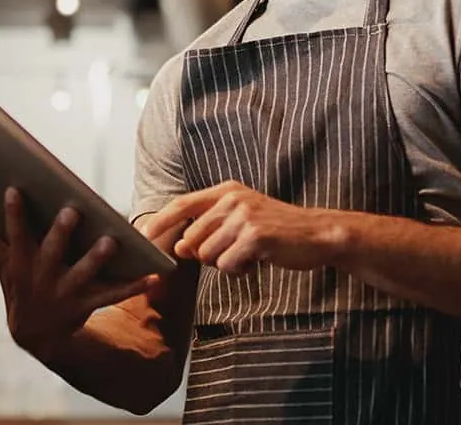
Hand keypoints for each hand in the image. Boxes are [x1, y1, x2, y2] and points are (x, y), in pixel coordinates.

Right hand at [0, 188, 159, 359]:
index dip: (13, 213)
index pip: (14, 234)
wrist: (36, 336)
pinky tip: (153, 276)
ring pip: (82, 274)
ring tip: (111, 241)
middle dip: (60, 233)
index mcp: (21, 263)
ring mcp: (65, 293)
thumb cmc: (20, 288)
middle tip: (73, 211)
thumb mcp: (2, 263)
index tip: (15, 189)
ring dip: (96, 258)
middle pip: (51, 253)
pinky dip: (133, 286)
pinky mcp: (87, 305)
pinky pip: (112, 295)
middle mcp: (42, 277)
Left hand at [145, 181, 343, 274]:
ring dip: (226, 262)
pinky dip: (240, 269)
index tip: (143, 237)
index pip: (182, 204)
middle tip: (237, 251)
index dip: (160, 221)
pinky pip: (227, 265)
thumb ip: (209, 228)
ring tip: (250, 253)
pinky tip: (258, 260)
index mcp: (226, 191)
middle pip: (192, 238)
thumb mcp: (241, 219)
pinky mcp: (254, 236)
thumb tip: (179, 247)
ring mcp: (244, 216)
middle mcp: (232, 199)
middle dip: (207, 255)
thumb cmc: (277, 230)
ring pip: (208, 255)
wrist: (317, 234)